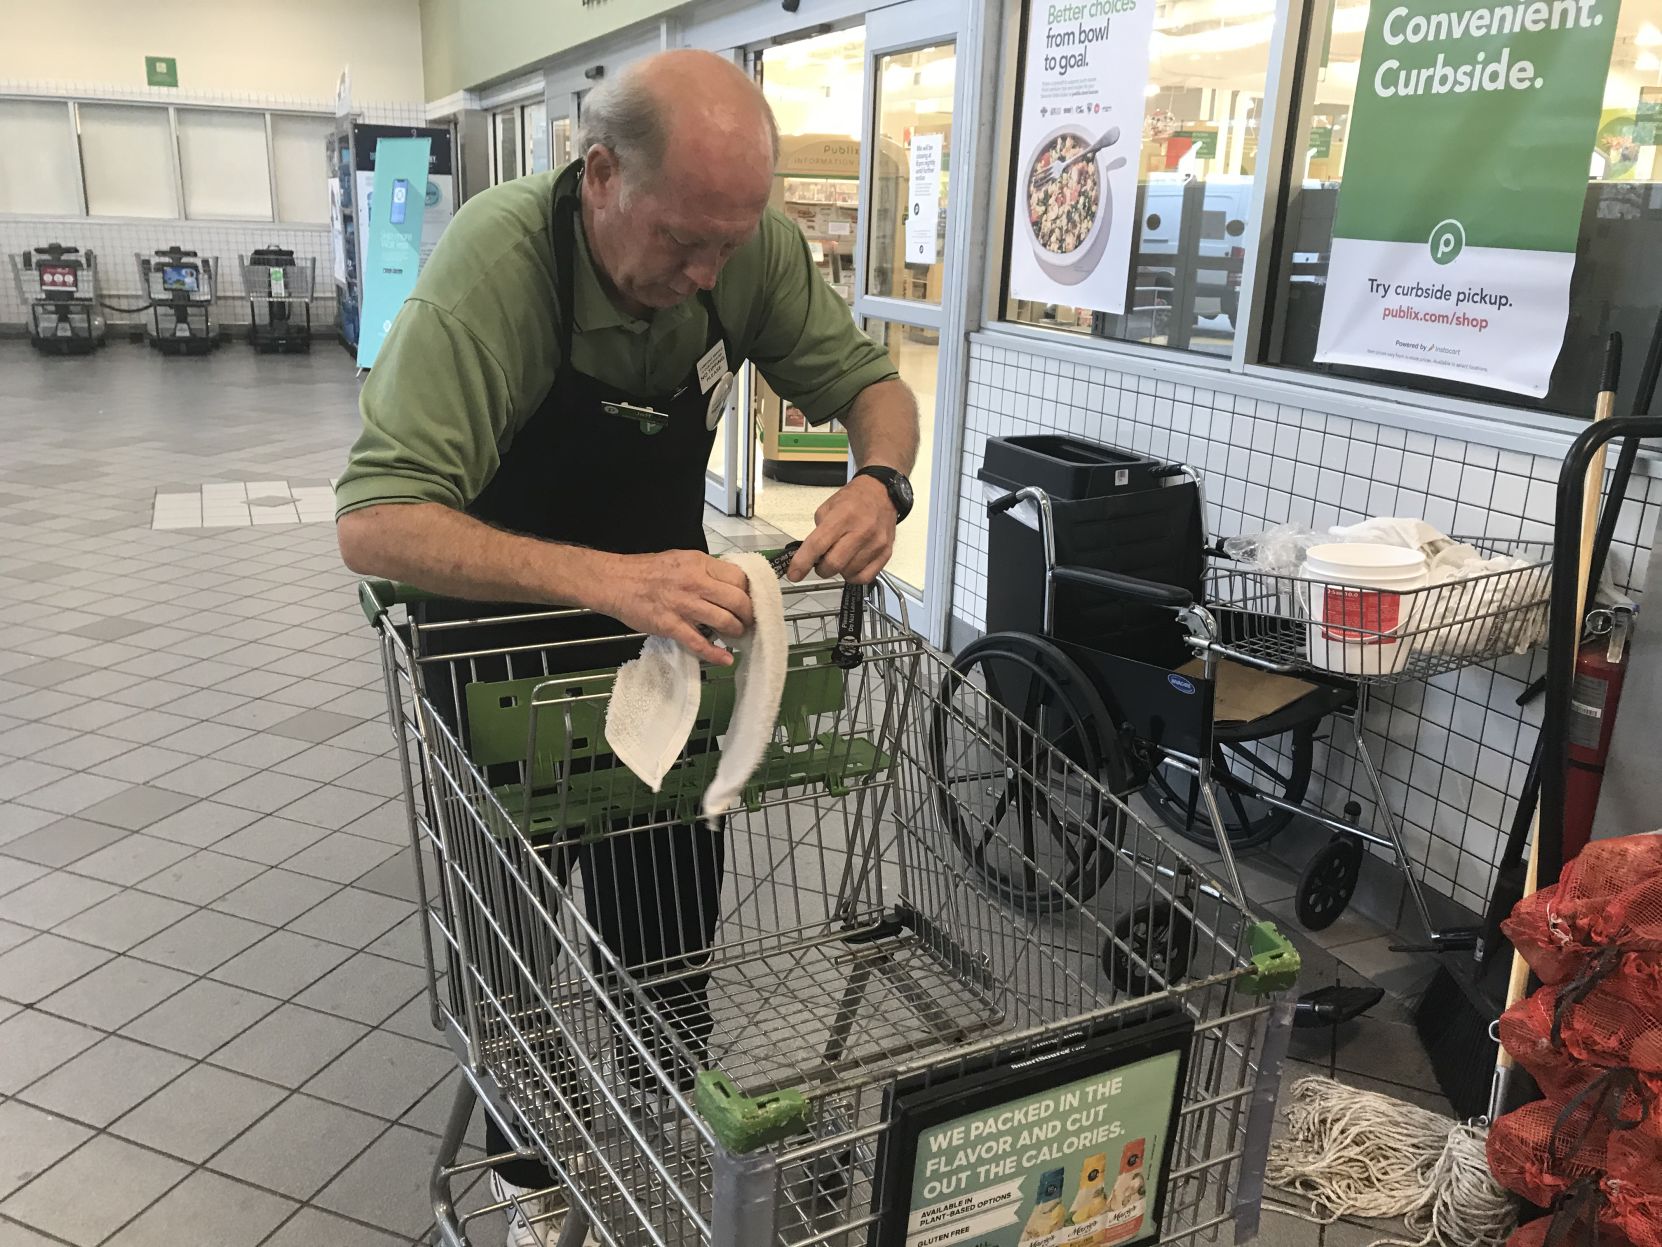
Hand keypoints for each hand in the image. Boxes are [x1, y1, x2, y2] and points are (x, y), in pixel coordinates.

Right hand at [594, 550, 753, 664]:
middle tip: (748, 621)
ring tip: (736, 635)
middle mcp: (695, 582)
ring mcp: (684, 605)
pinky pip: (699, 642)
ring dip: (736, 632)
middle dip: (748, 615)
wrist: (615, 581)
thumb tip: (725, 584)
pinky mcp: (671, 625)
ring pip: (724, 621)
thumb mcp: (680, 559)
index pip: (739, 578)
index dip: (748, 592)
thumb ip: (704, 570)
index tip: (749, 600)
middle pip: (738, 600)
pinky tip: (725, 658)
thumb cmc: (645, 571)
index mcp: (699, 564)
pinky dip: (715, 653)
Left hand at [788, 474, 895, 584]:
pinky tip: (851, 566)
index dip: (802, 562)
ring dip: (838, 571)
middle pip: (833, 564)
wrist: (882, 493)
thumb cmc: (852, 500)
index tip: (793, 574)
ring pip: (848, 573)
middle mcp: (861, 531)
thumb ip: (817, 533)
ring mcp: (876, 544)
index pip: (818, 544)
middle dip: (821, 569)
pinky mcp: (886, 553)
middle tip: (821, 562)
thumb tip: (808, 557)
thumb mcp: (827, 508)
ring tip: (840, 557)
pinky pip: (864, 577)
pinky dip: (853, 576)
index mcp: (843, 516)